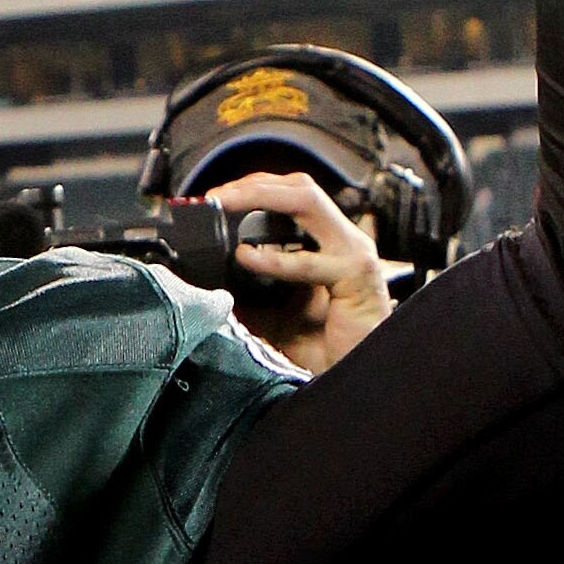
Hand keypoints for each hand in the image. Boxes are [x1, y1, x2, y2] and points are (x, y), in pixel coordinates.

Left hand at [203, 169, 392, 371]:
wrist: (357, 378)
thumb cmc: (324, 348)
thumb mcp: (274, 316)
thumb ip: (249, 294)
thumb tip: (206, 281)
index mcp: (327, 243)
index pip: (292, 195)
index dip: (255, 188)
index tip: (215, 197)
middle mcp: (343, 240)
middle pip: (299, 187)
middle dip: (252, 184)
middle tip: (215, 196)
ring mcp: (352, 252)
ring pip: (306, 201)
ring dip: (259, 197)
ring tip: (224, 204)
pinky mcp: (354, 276)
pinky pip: (309, 261)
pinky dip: (273, 258)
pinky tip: (245, 257)